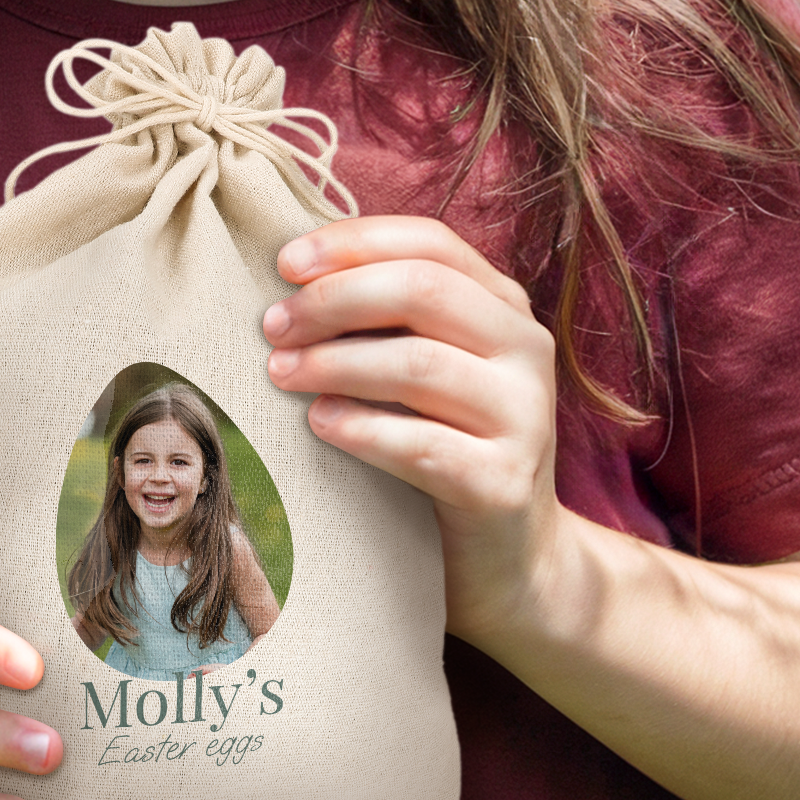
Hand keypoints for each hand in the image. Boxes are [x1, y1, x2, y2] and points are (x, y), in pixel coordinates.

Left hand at [262, 216, 559, 644]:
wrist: (511, 557)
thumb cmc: (446, 442)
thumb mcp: (427, 366)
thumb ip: (387, 318)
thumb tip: (292, 275)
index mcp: (504, 306)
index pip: (430, 242)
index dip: (353, 242)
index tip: (285, 263)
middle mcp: (526, 349)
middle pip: (422, 291)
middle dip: (334, 300)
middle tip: (273, 326)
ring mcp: (525, 416)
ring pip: (419, 364)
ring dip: (335, 363)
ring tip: (281, 373)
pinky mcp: (506, 483)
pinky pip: (421, 444)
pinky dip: (360, 428)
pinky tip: (319, 424)